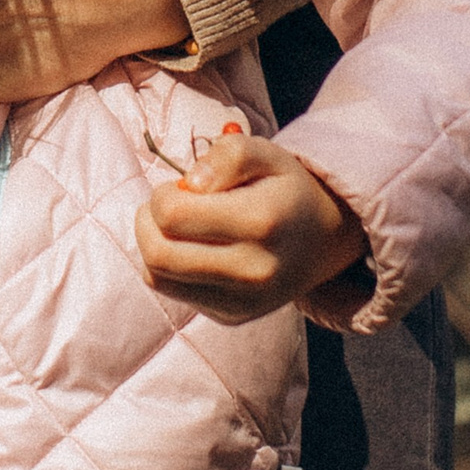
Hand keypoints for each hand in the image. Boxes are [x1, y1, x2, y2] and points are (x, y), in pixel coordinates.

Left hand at [134, 134, 365, 322]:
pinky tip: (190, 248)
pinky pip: (172, 291)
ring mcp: (242, 300)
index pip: (172, 215)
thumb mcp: (266, 153)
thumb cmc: (284, 189)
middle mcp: (253, 270)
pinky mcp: (231, 316)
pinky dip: (167, 267)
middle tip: (171, 204)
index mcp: (261, 222)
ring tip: (178, 225)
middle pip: (158, 253)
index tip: (184, 187)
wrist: (321, 239)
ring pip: (157, 275)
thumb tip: (191, 183)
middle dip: (148, 221)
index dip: (164, 194)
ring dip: (153, 243)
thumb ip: (228, 155)